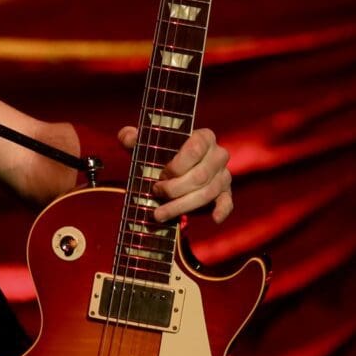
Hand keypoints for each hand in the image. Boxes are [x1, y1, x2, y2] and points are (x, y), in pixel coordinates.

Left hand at [117, 126, 231, 222]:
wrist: (173, 167)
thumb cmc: (160, 153)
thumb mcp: (145, 144)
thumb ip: (132, 137)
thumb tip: (128, 137)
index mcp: (203, 137)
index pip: (195, 149)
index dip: (176, 166)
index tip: (160, 175)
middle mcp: (218, 154)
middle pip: (199, 176)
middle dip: (174, 189)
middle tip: (155, 193)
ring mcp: (224, 174)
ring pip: (207, 193)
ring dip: (181, 206)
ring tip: (159, 214)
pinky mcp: (225, 192)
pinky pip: (227, 202)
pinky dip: (222, 210)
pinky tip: (214, 218)